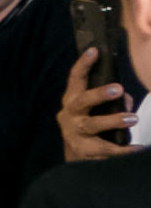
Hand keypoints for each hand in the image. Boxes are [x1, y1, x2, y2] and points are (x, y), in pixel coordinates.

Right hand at [61, 46, 132, 161]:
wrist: (78, 157)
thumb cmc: (92, 126)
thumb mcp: (98, 110)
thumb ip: (114, 102)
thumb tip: (126, 100)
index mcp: (72, 100)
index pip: (75, 79)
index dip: (83, 65)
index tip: (95, 51)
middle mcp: (70, 115)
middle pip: (81, 102)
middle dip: (99, 94)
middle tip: (118, 89)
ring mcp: (75, 134)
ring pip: (92, 125)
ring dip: (113, 120)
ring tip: (133, 118)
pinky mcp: (84, 151)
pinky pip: (107, 149)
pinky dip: (124, 149)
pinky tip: (138, 148)